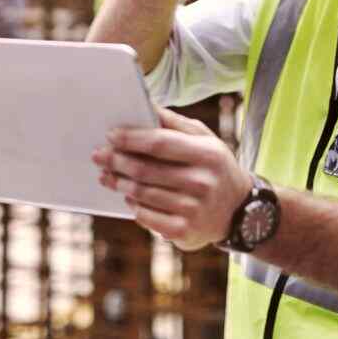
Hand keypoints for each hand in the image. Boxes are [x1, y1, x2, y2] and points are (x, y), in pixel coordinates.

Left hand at [92, 108, 252, 250]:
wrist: (238, 210)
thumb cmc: (214, 168)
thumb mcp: (206, 140)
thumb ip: (177, 124)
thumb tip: (147, 106)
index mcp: (207, 154)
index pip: (160, 143)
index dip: (132, 139)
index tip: (112, 135)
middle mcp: (202, 182)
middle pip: (146, 170)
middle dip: (117, 161)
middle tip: (99, 155)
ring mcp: (193, 210)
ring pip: (142, 194)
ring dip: (119, 183)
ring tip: (107, 175)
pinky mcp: (184, 232)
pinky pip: (147, 217)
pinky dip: (133, 206)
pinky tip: (128, 197)